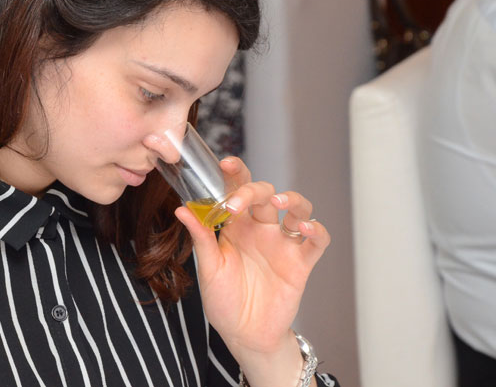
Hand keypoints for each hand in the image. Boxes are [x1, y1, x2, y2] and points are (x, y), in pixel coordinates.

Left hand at [174, 157, 329, 356]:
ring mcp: (283, 244)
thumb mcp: (209, 268)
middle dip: (252, 190)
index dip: (234, 173)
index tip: (225, 163)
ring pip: (297, 207)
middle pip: (265, 193)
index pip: (237, 190)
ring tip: (278, 202)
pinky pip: (317, 240)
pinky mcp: (301, 263)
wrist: (245, 335)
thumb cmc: (224, 300)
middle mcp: (261, 229)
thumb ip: (201, 238)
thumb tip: (182, 209)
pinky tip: (304, 227)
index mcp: (236, 226)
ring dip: (292, 199)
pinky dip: (315, 229)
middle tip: (236, 203)